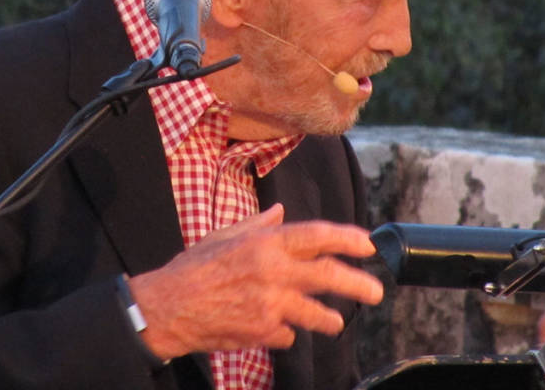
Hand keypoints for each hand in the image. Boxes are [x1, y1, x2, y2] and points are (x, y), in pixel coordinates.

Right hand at [127, 203, 382, 361]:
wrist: (169, 308)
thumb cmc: (194, 268)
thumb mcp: (225, 235)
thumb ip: (258, 224)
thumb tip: (280, 212)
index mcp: (264, 243)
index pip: (317, 235)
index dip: (347, 239)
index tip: (367, 245)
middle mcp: (272, 271)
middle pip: (328, 275)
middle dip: (358, 284)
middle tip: (376, 293)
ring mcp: (270, 304)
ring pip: (316, 313)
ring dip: (329, 318)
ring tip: (336, 321)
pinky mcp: (263, 331)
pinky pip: (288, 333)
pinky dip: (286, 331)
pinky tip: (276, 327)